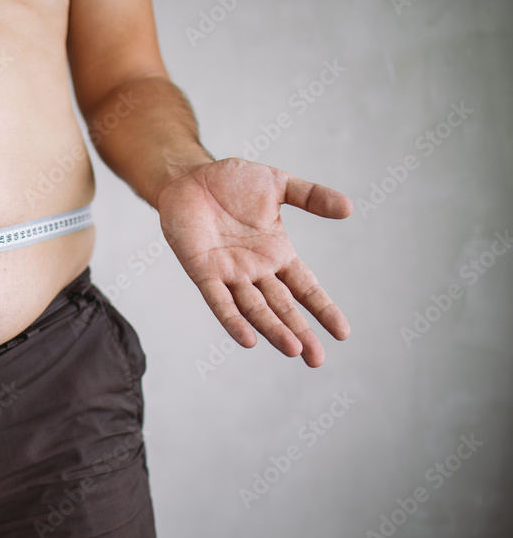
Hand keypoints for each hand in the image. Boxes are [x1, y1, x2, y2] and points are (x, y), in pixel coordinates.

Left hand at [157, 157, 350, 366]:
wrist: (189, 177)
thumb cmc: (232, 182)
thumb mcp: (279, 184)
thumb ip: (311, 196)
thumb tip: (348, 208)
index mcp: (277, 254)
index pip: (306, 288)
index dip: (323, 309)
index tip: (342, 333)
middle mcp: (256, 270)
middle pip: (283, 308)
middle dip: (301, 333)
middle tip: (317, 360)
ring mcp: (230, 274)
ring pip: (255, 309)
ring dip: (273, 330)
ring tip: (293, 350)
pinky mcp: (203, 272)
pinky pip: (219, 301)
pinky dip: (233, 320)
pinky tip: (248, 340)